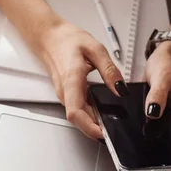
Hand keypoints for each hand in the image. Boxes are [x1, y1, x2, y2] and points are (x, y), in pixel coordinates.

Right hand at [39, 21, 128, 139]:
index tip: (103, 134)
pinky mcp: (66, 93)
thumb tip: (120, 89)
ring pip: (77, 116)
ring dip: (91, 123)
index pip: (76, 112)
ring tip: (109, 125)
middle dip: (94, 129)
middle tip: (113, 133)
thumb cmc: (67, 40)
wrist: (49, 37)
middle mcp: (65, 91)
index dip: (88, 127)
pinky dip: (88, 115)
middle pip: (77, 119)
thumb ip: (109, 70)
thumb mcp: (95, 48)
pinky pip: (76, 109)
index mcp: (72, 80)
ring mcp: (64, 94)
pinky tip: (99, 113)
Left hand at [144, 42, 170, 136]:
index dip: (169, 136)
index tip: (154, 132)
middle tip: (148, 122)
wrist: (163, 59)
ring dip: (157, 129)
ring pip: (169, 134)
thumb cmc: (166, 65)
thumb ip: (157, 95)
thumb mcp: (161, 77)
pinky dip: (154, 125)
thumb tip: (153, 112)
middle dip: (162, 133)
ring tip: (148, 116)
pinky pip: (163, 128)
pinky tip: (148, 117)